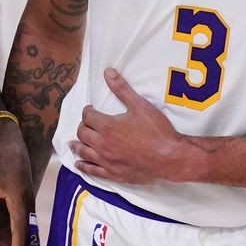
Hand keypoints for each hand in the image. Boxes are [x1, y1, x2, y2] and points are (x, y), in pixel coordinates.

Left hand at [71, 68, 201, 184]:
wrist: (170, 157)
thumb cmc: (157, 131)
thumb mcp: (140, 105)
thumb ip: (122, 89)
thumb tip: (108, 72)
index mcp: (107, 126)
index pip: (88, 116)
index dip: (88, 111)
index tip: (90, 110)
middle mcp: (102, 144)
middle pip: (83, 134)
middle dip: (83, 127)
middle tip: (86, 124)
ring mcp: (107, 160)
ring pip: (84, 152)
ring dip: (77, 146)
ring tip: (74, 143)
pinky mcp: (113, 173)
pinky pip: (92, 170)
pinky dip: (83, 166)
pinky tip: (79, 164)